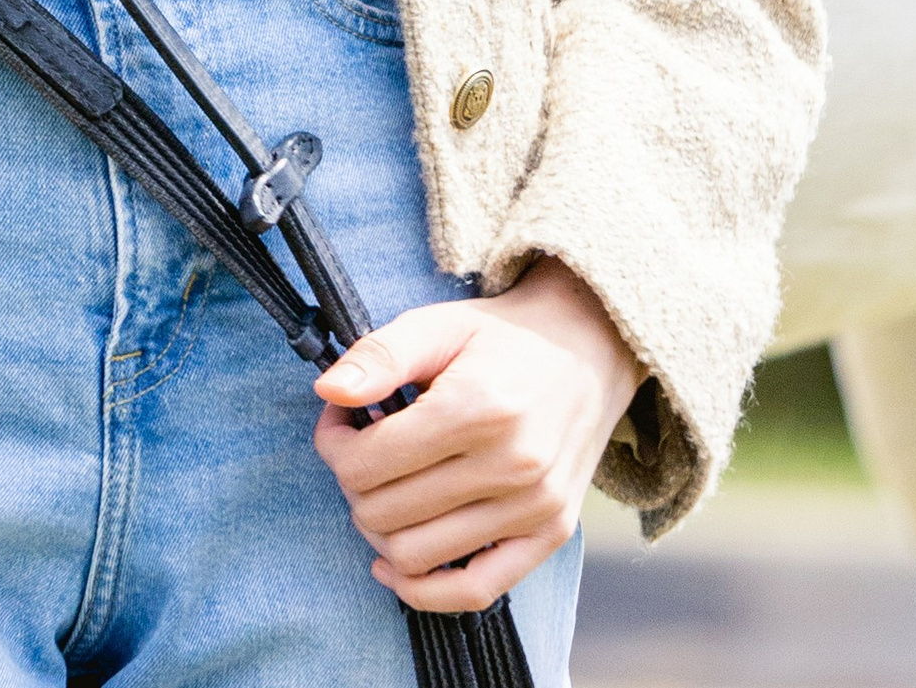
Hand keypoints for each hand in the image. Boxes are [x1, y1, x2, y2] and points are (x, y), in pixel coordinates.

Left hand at [312, 259, 639, 614]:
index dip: (334, 443)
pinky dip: (424, 590)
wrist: (587, 350)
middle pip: (385, 512)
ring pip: (417, 556)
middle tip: (359, 450)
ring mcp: (534, 507)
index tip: (341, 420)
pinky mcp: (550, 535)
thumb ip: (379, 356)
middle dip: (352, 484)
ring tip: (383, 488)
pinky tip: (394, 563)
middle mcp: (510, 465)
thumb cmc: (501, 338)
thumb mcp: (437, 325)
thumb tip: (328, 392)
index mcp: (476, 407)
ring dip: (378, 530)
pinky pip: (476, 591)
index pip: (368, 462)